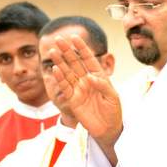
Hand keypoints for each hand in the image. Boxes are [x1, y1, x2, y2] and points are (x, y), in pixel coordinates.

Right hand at [47, 35, 122, 150]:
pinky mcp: (73, 100)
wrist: (108, 129)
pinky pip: (65, 87)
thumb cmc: (113, 111)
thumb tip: (89, 77)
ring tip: (53, 51)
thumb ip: (102, 85)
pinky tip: (55, 69)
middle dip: (67, 51)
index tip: (74, 37)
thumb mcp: (112, 96)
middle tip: (58, 39)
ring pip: (67, 72)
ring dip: (60, 62)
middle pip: (75, 62)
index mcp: (98, 76)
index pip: (88, 59)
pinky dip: (60, 79)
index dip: (81, 48)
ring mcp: (79, 89)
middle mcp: (87, 80)